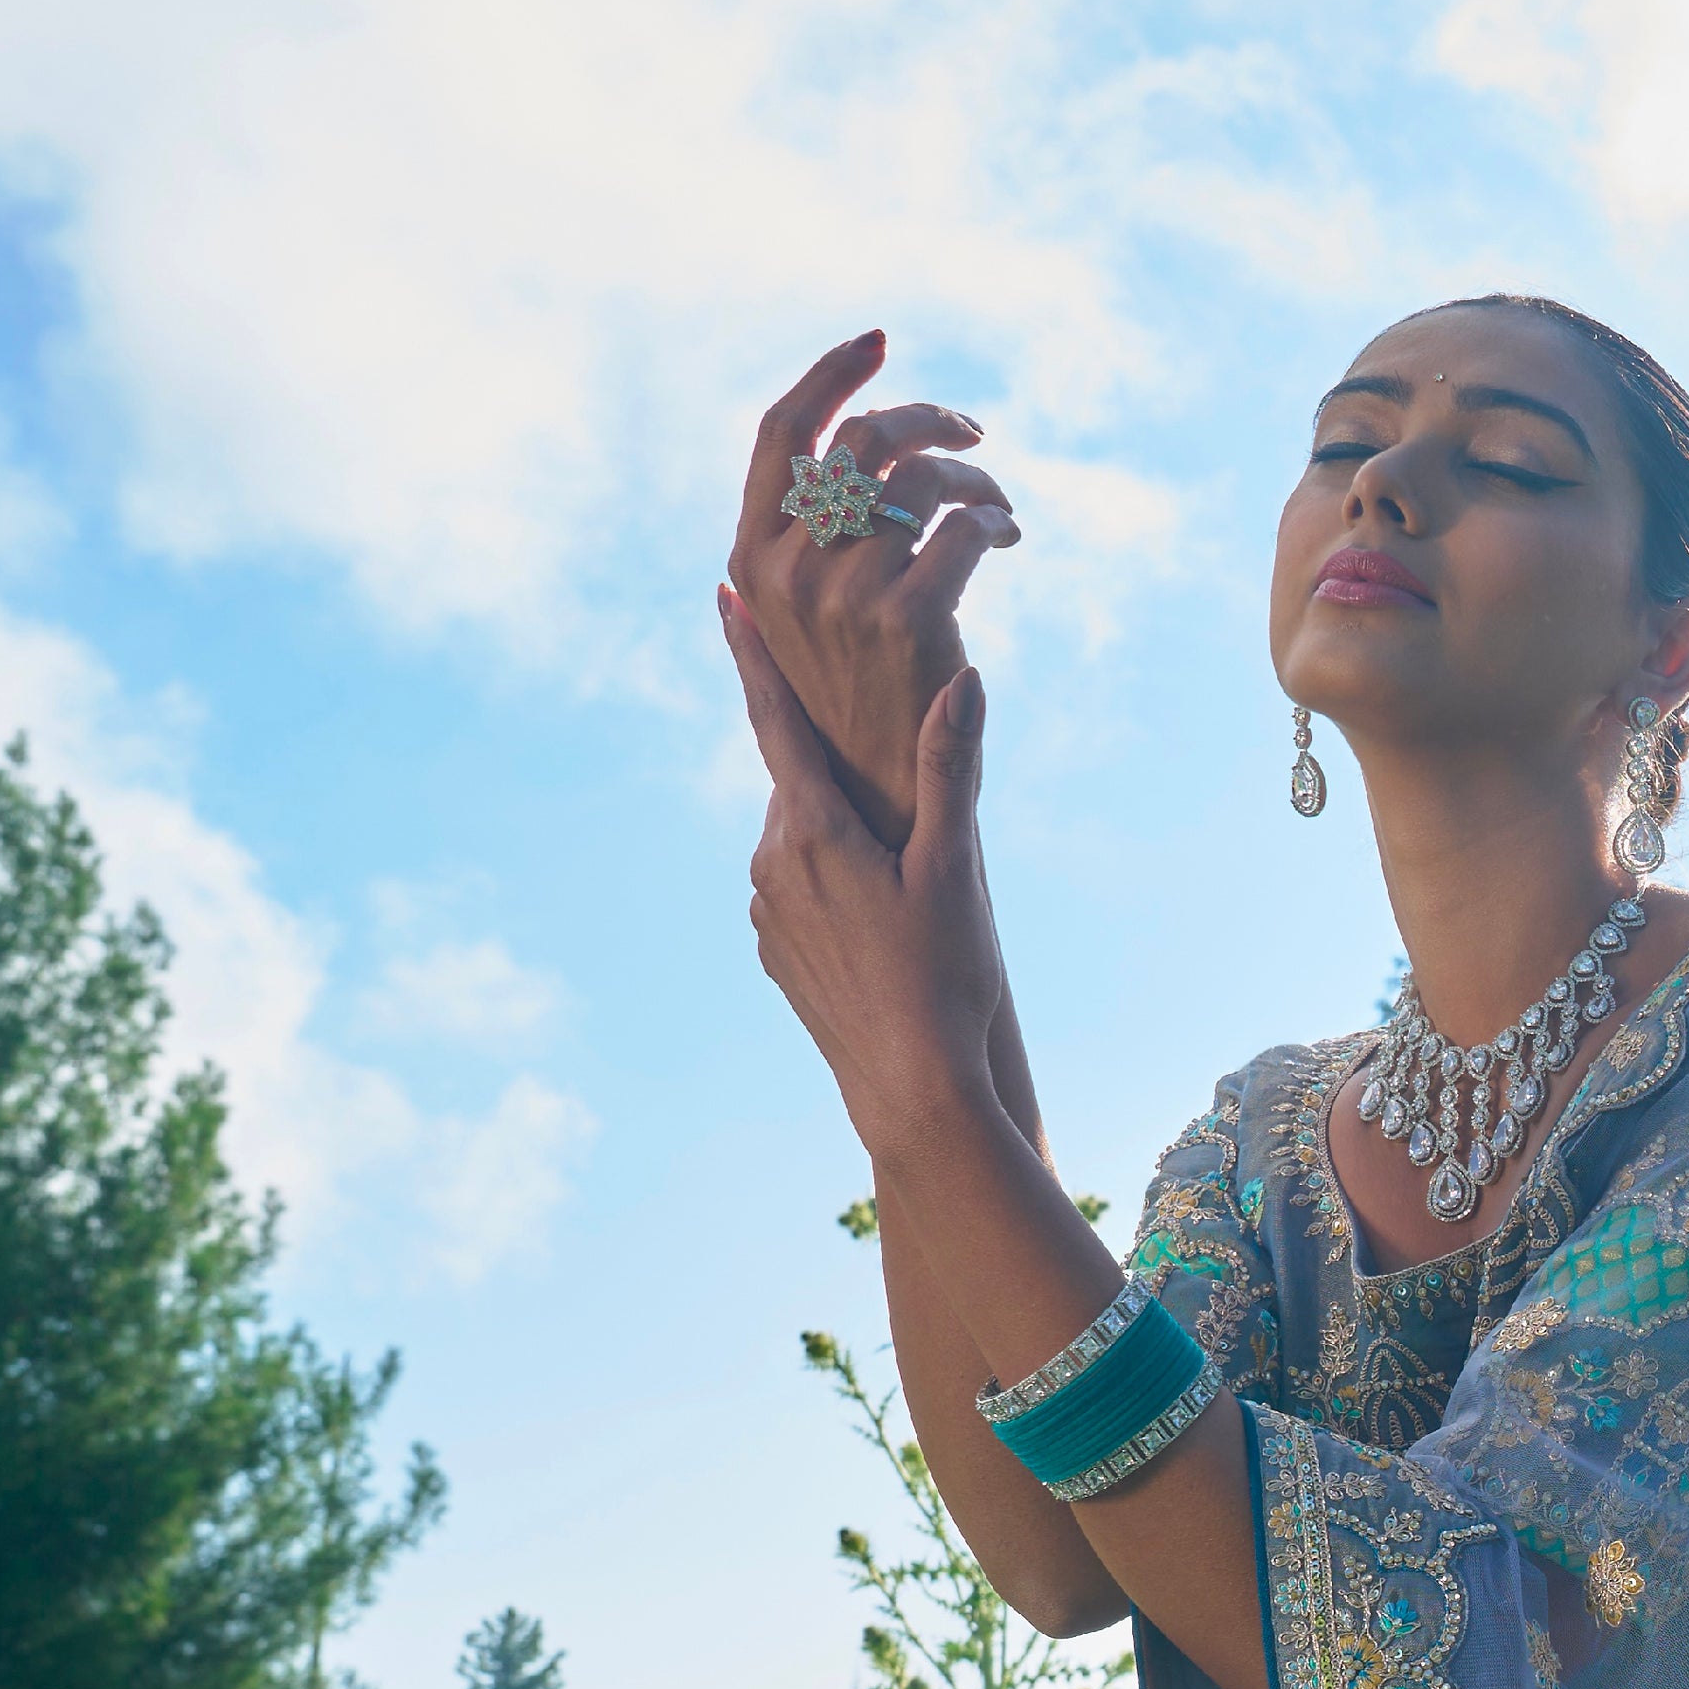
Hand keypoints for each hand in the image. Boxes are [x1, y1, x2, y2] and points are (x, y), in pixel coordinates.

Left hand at [723, 587, 1011, 1154]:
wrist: (913, 1091)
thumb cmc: (944, 979)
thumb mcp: (954, 868)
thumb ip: (949, 768)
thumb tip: (965, 679)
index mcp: (812, 830)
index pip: (774, 720)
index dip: (752, 655)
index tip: (723, 598)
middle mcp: (771, 863)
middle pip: (800, 785)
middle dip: (835, 771)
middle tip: (881, 782)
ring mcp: (765, 912)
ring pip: (801, 842)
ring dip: (841, 838)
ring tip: (899, 877)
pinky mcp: (772, 953)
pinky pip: (798, 893)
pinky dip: (832, 887)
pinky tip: (880, 925)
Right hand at [730, 330, 1016, 846]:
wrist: (880, 796)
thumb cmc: (848, 703)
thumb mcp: (796, 624)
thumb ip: (792, 556)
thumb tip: (776, 509)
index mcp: (750, 556)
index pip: (781, 432)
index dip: (830, 374)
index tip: (880, 341)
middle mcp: (786, 568)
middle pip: (863, 438)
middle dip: (928, 419)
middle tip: (974, 436)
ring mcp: (844, 594)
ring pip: (922, 479)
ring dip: (973, 479)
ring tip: (995, 508)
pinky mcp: (908, 619)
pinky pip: (963, 528)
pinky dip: (994, 519)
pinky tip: (1006, 538)